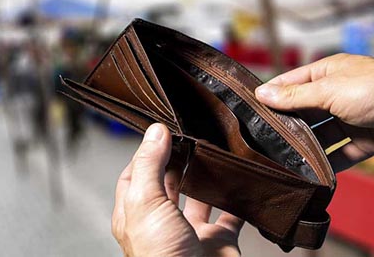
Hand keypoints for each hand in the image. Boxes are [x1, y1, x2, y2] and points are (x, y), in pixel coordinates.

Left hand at [112, 123, 242, 256]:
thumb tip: (154, 132)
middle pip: (167, 184)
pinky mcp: (218, 242)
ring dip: (206, 178)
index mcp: (134, 214)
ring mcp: (189, 233)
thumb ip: (149, 165)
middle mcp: (160, 223)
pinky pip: (230, 215)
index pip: (134, 175)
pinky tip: (240, 182)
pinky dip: (236, 199)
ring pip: (199, 198)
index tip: (162, 132)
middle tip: (190, 137)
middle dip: (178, 161)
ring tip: (213, 153)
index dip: (146, 152)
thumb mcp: (146, 202)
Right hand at [255, 53, 373, 171]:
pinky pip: (342, 153)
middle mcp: (338, 93)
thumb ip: (295, 96)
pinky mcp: (366, 141)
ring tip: (286, 159)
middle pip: (304, 111)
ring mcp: (352, 118)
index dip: (271, 95)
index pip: (290, 83)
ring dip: (306, 146)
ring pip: (321, 134)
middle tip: (263, 139)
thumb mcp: (330, 90)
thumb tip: (262, 94)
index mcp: (328, 73)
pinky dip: (329, 162)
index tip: (249, 110)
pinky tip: (314, 172)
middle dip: (286, 124)